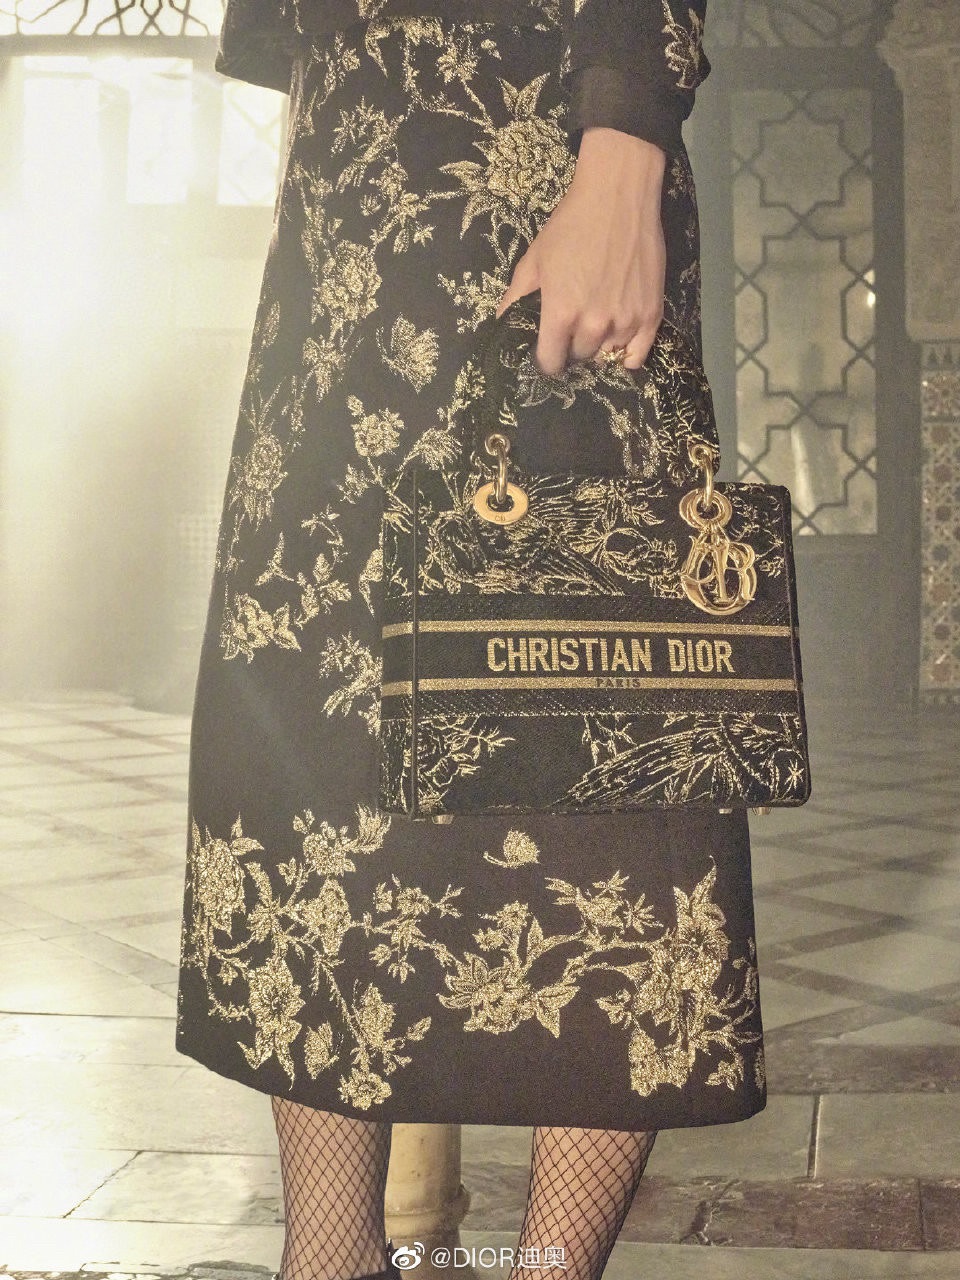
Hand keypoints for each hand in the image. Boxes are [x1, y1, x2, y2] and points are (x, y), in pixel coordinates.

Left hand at [494, 127, 666, 374]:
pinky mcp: (651, 314)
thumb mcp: (535, 259)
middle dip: (573, 348)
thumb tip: (500, 322)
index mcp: (561, 313)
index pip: (551, 361)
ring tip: (597, 326)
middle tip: (573, 330)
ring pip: (607, 355)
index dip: (546, 360)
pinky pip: (638, 354)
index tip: (548, 351)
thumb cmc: (571, 225)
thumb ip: (516, 296)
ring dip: (600, 346)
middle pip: (580, 358)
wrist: (618, 195)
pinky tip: (619, 344)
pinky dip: (627, 354)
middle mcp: (594, 324)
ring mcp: (625, 321)